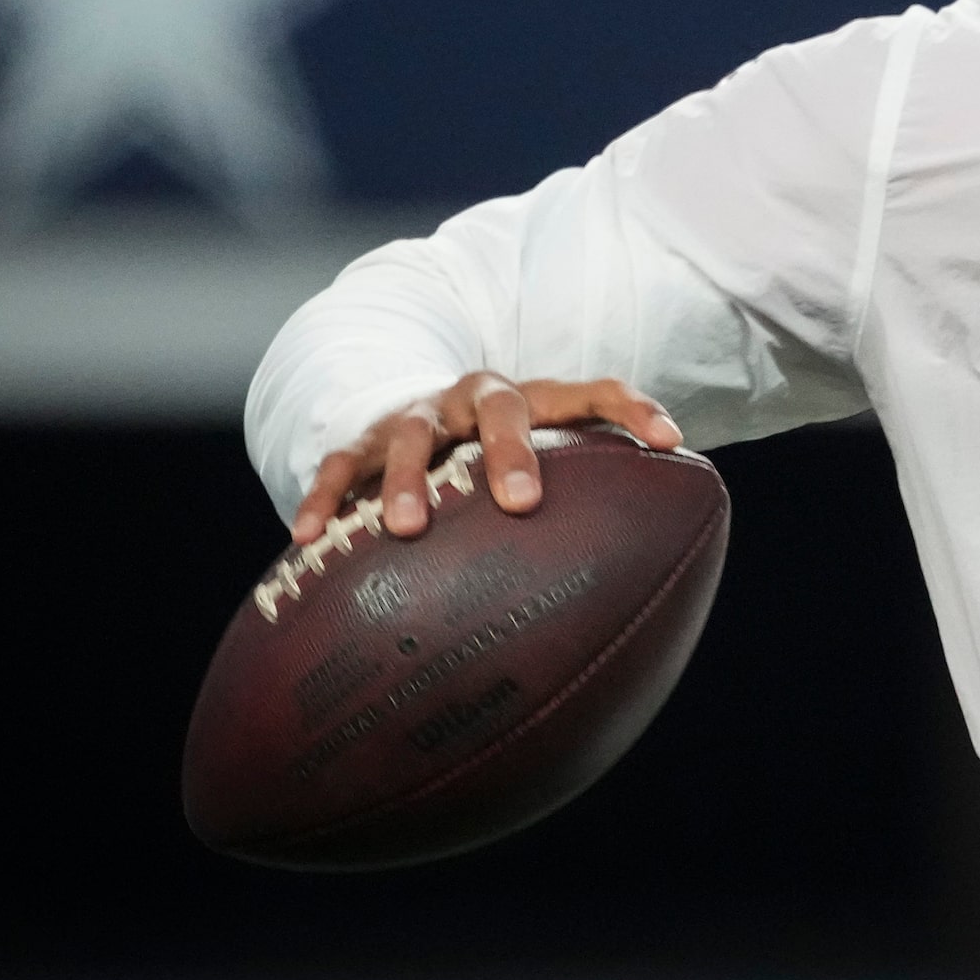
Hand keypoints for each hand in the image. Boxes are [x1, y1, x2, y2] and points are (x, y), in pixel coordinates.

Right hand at [289, 374, 683, 545]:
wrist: (415, 414)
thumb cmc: (497, 461)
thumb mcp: (542, 465)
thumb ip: (590, 506)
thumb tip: (657, 588)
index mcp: (534, 399)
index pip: (594, 391)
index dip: (634, 409)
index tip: (671, 440)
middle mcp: (475, 397)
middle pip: (500, 407)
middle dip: (510, 452)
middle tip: (520, 503)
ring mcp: (417, 415)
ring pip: (410, 434)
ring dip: (409, 479)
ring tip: (408, 529)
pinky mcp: (361, 440)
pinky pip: (339, 466)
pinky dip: (324, 497)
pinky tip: (308, 538)